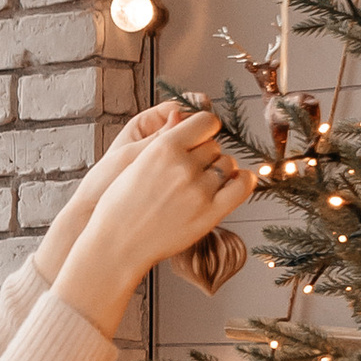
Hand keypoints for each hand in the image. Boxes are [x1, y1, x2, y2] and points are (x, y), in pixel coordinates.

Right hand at [47, 112, 259, 334]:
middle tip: (191, 170)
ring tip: (201, 184)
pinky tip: (236, 182)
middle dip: (206, 154)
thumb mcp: (134, 162)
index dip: (204, 128)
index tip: (201, 137)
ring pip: (227, 165)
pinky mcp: (210, 214)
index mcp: (164, 148)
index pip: (206, 122)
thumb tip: (182, 114)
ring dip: (220, 170)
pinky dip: (243, 180)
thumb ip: (163, 139)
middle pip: (214, 146)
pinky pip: (242, 186)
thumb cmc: (120, 205)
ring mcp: (199, 191)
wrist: (117, 245)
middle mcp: (184, 166)